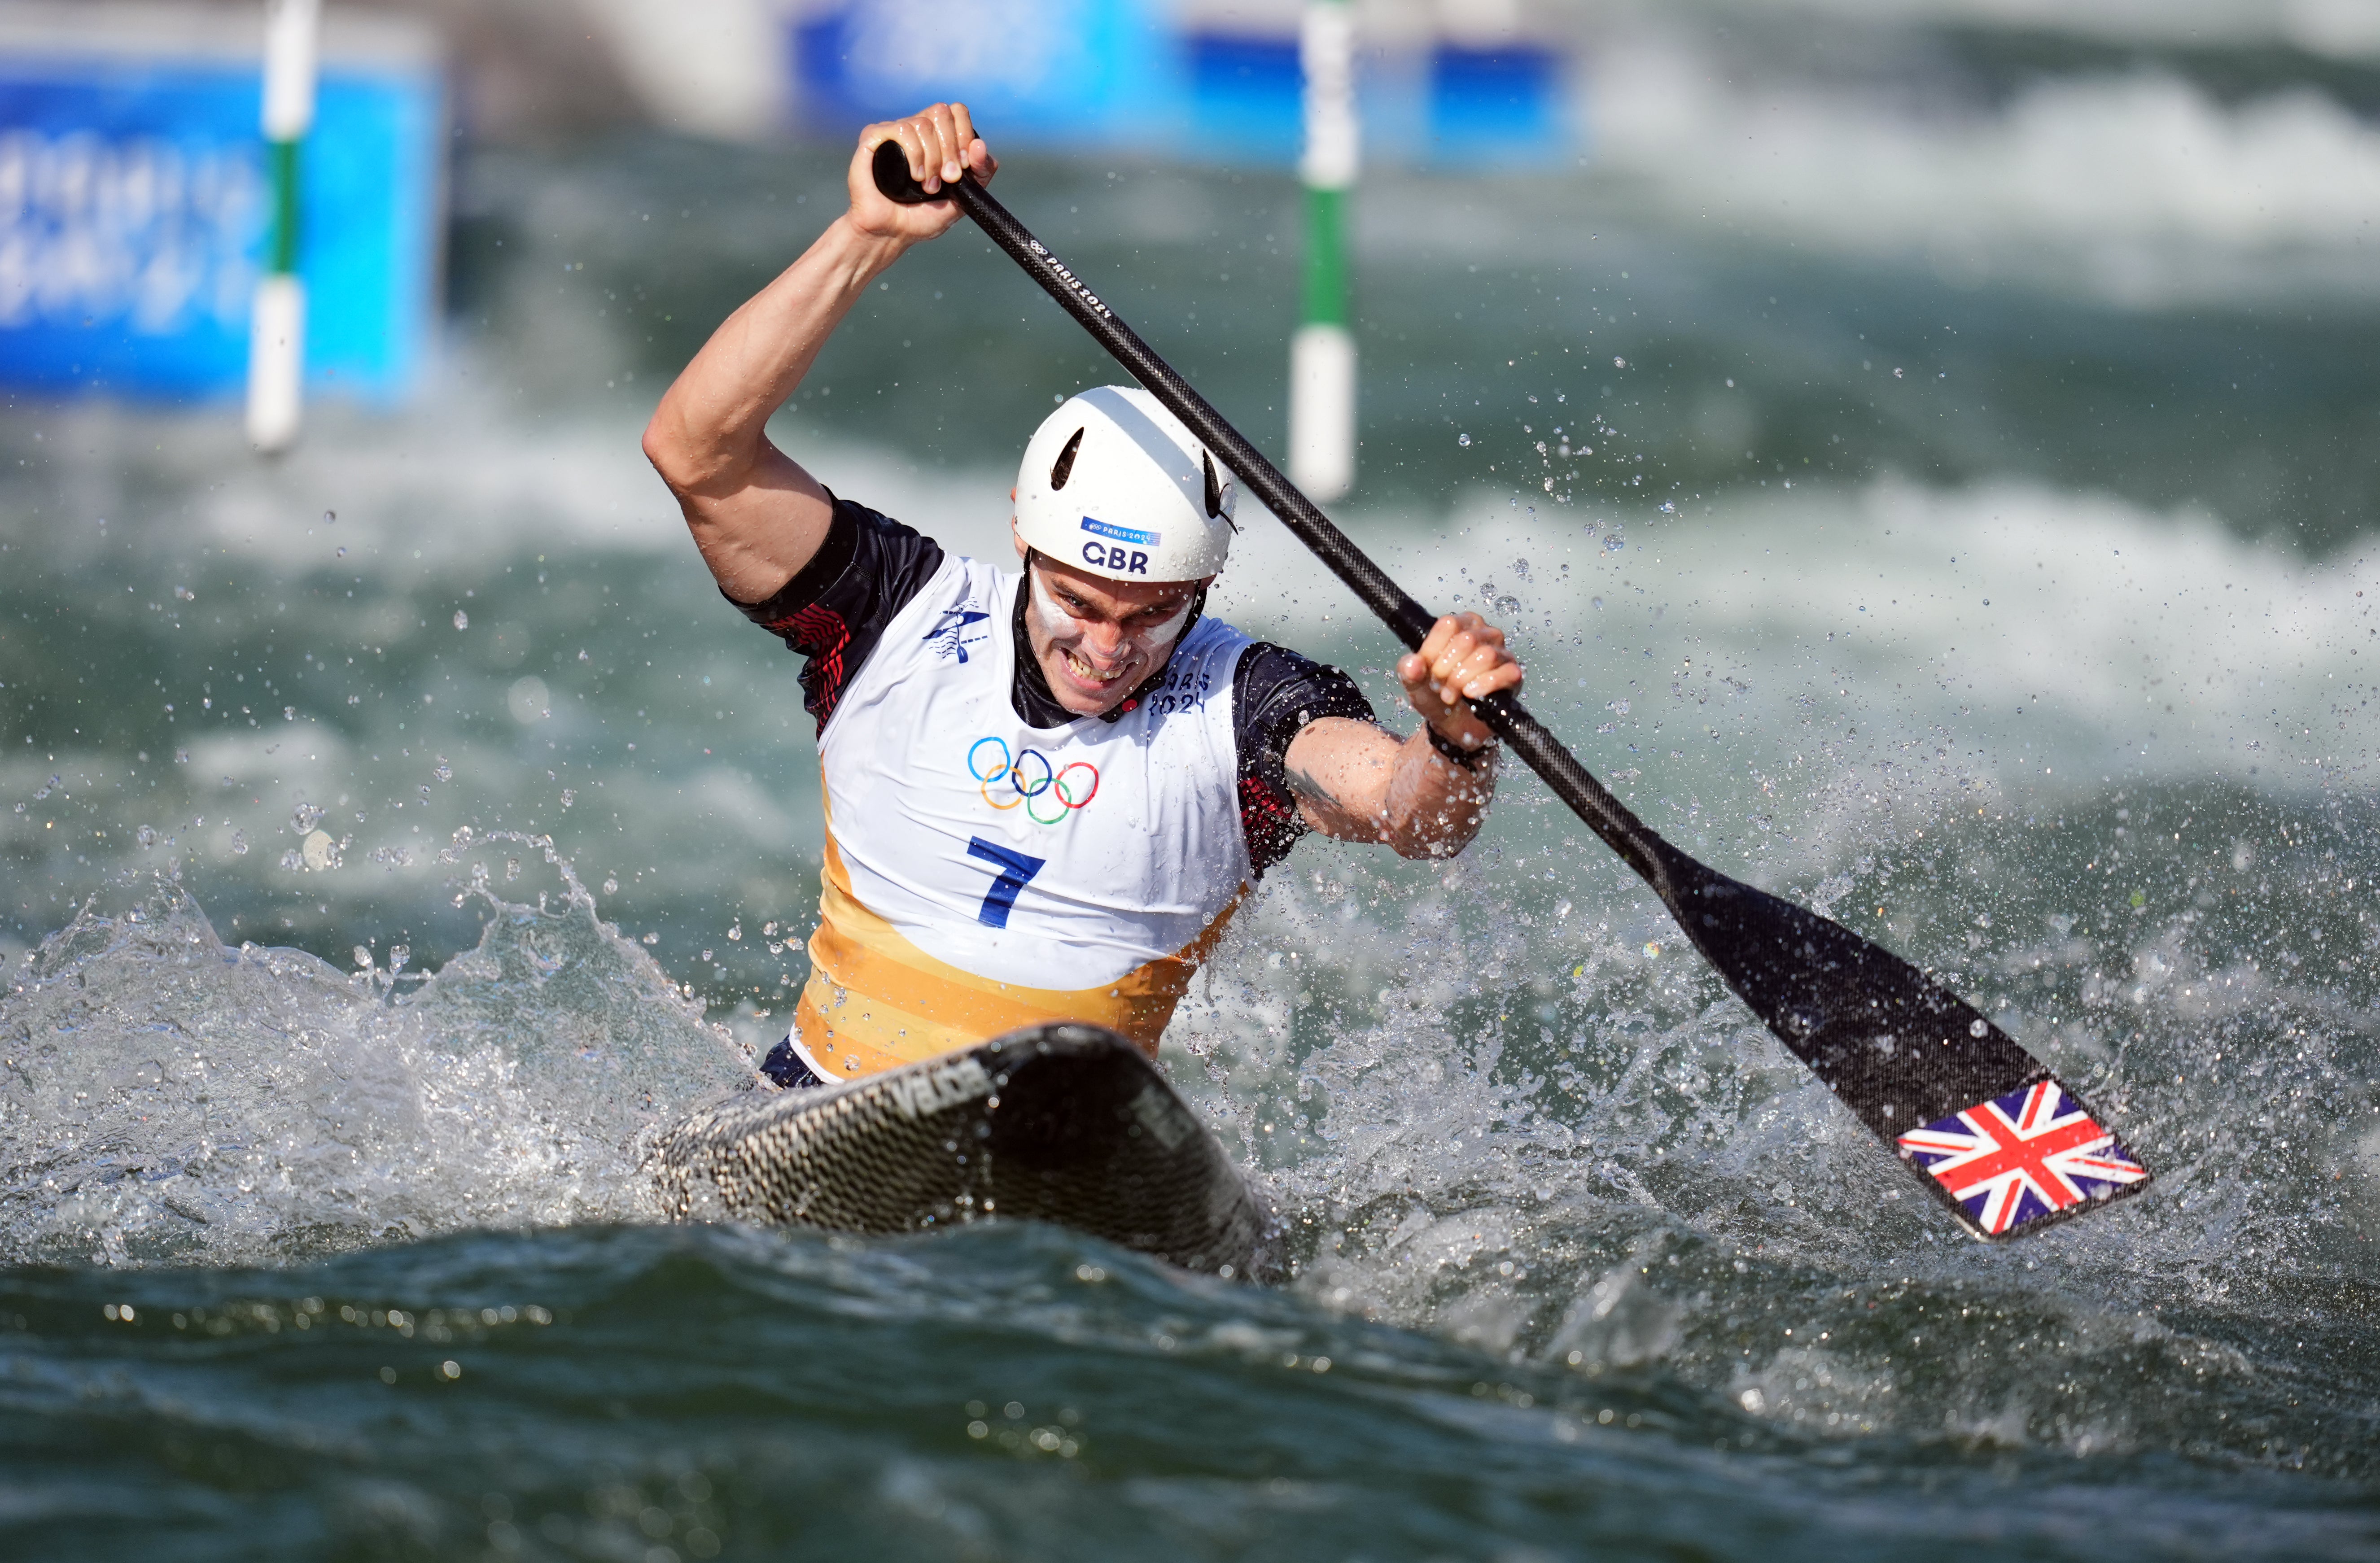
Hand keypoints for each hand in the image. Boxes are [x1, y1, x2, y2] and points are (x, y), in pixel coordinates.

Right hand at [847, 102, 997, 243]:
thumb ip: (980, 174)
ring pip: (923, 123)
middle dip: (951, 148)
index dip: (965, 134)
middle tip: (948, 178)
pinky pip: (902, 130)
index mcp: (937, 137)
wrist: (890, 234)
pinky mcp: (874, 137)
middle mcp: (916, 129)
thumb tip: (980, 145)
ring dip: (932, 159)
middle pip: (942, 112)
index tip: (965, 165)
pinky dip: (915, 155)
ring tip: (927, 186)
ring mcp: (894, 132)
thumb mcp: (962, 200)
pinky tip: (915, 176)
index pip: (957, 112)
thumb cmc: (921, 218)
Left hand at [1397, 613, 1521, 753]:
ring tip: (1452, 695)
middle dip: (1447, 670)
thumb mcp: (1415, 683)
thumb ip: (1409, 671)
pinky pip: (1506, 673)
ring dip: (1463, 680)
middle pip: (1466, 640)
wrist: (1451, 724)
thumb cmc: (1435, 695)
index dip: (1434, 651)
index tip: (1429, 671)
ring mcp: (1502, 653)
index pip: (1449, 625)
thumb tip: (1413, 663)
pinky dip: (1486, 685)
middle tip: (1440, 687)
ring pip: (1486, 655)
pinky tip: (1471, 694)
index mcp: (1460, 625)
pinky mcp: (1513, 675)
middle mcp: (1484, 633)